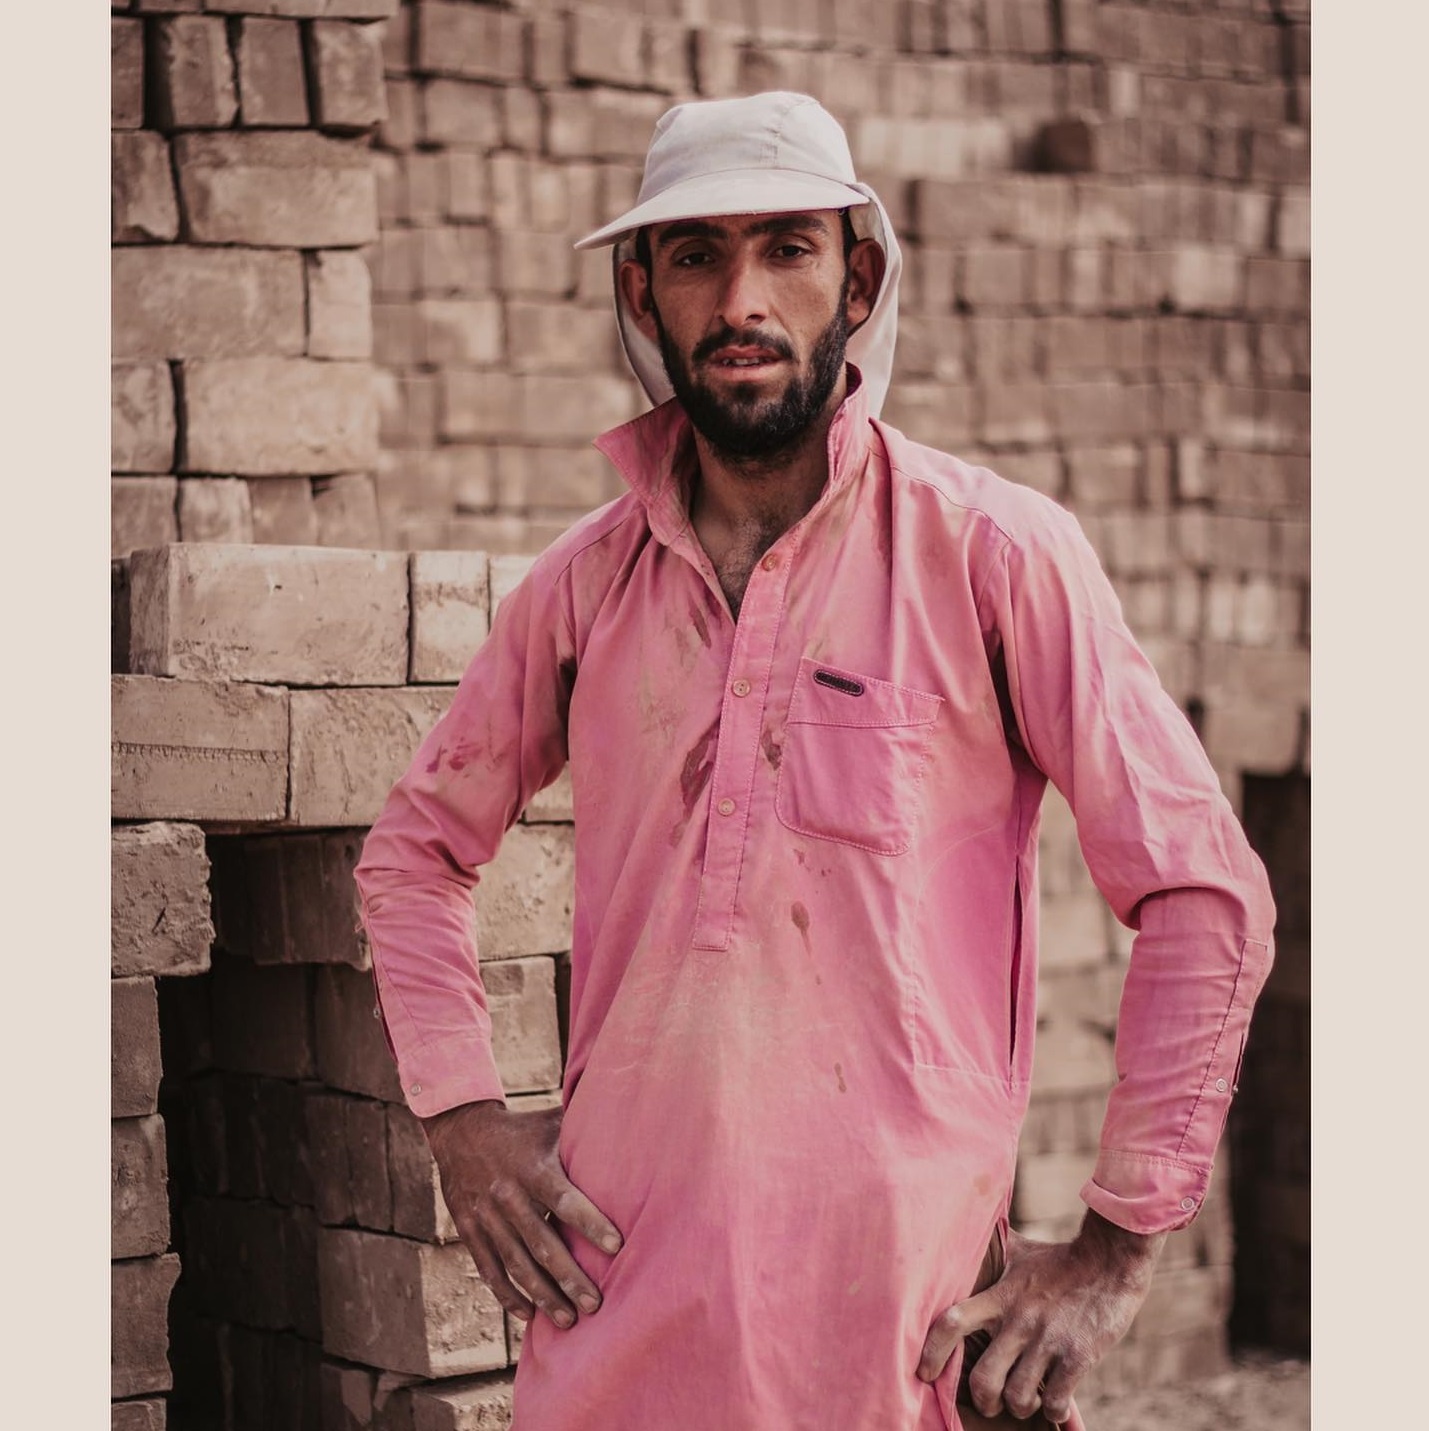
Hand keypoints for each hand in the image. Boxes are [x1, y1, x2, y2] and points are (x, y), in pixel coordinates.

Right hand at [421, 1099, 622, 1329]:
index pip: (564, 1199)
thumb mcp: (550, 1124)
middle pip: (541, 1243)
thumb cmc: (522, 1129)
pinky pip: (489, 1268)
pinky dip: (507, 1295)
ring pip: (516, 1263)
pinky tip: (528, 1315)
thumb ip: (585, 1133)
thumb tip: (633, 1125)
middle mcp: (507, 1194)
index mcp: (533, 1166)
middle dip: (569, 1277)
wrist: (461, 1129)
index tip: (616, 1246)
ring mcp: (485, 1215)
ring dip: (542, 1295)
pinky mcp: (469, 1229)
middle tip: (596, 1305)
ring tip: (569, 1321)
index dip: (589, 1223)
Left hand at [918, 1212, 1164, 1422]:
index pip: (951, 1323)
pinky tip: (1057, 1403)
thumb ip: (991, 1253)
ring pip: (1017, 1398)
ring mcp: (1048, 1340)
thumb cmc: (1059, 1259)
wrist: (1111, 1261)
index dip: (932, 1352)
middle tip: (991, 1400)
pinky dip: (1054, 1412)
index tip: (924, 1372)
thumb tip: (961, 1233)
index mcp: (1000, 1296)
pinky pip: (1056, 1403)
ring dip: (1020, 1407)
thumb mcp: (1018, 1252)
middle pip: (983, 1379)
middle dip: (983, 1400)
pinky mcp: (1078, 1356)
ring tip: (1027, 1401)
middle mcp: (1019, 1320)